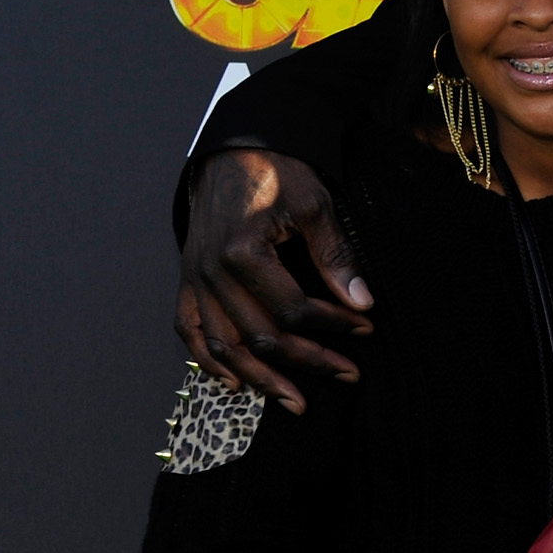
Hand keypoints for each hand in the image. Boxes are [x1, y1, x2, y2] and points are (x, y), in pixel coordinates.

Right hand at [175, 148, 370, 413]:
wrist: (236, 149)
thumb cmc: (278, 173)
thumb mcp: (315, 206)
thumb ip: (336, 257)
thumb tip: (363, 303)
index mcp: (242, 251)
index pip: (291, 309)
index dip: (332, 325)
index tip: (366, 328)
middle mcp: (210, 271)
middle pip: (259, 336)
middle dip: (307, 361)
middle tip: (348, 374)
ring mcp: (194, 278)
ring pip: (223, 345)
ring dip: (261, 378)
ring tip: (296, 402)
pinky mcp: (187, 279)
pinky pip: (190, 331)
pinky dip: (209, 361)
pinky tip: (235, 382)